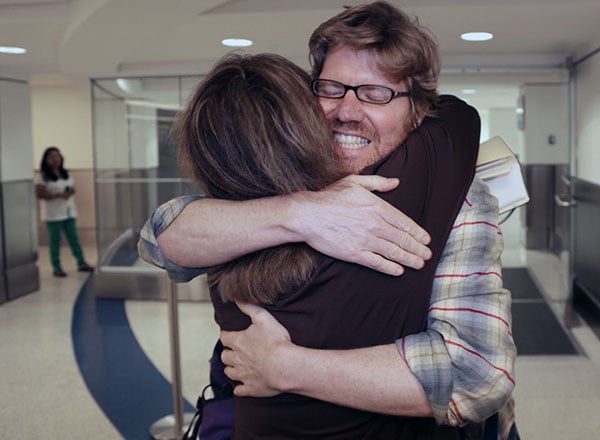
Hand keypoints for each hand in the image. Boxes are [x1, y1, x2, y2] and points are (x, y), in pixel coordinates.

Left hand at [220, 302, 290, 396]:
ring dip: (231, 369)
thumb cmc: (276, 342)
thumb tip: (237, 299)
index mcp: (238, 342)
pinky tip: (242, 386)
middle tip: (232, 351)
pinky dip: (239, 388)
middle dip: (227, 353)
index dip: (226, 335)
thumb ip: (249, 307)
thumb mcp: (263, 318)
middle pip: (225, 356)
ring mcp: (243, 375)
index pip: (225, 338)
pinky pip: (239, 390)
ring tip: (236, 366)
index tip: (229, 335)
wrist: (285, 366)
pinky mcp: (251, 388)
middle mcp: (237, 359)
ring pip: (229, 373)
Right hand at [291, 175, 431, 275]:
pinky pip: (376, 262)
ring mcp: (365, 240)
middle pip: (402, 239)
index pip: (404, 222)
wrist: (308, 214)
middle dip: (417, 248)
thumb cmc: (329, 197)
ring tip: (418, 264)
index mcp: (377, 206)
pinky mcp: (354, 253)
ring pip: (393, 252)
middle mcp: (374, 224)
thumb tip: (396, 182)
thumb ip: (378, 183)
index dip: (417, 233)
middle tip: (427, 255)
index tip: (426, 239)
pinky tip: (398, 270)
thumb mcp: (354, 182)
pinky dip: (389, 267)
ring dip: (408, 259)